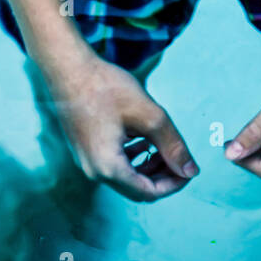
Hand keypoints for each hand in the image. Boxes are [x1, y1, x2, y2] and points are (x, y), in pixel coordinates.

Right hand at [40, 51, 198, 201]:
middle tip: (180, 158)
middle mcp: (94, 172)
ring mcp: (87, 161)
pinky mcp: (85, 150)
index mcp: (109, 168)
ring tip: (165, 146)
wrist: (68, 69)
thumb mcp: (148, 114)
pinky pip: (113, 165)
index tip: (190, 169)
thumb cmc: (106, 87)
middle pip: (137, 188)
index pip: (149, 192)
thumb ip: (172, 145)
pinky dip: (133, 158)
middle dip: (163, 175)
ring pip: (126, 177)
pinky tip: (144, 140)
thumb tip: (191, 171)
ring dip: (149, 166)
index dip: (174, 183)